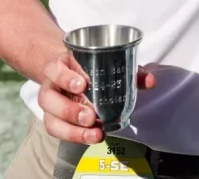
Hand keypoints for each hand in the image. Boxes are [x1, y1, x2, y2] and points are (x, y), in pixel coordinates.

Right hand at [38, 52, 155, 143]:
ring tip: (94, 132)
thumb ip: (129, 70)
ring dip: (72, 130)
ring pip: (51, 120)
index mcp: (60, 65)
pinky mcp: (54, 120)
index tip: (82, 85)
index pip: (55, 69)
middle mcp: (51, 85)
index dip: (65, 78)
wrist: (68, 72)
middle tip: (90, 116)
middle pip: (48, 99)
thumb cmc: (86, 67)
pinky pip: (58, 131)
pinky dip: (75, 136)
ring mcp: (51, 105)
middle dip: (69, 110)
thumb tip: (150, 81)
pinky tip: (92, 137)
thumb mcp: (105, 62)